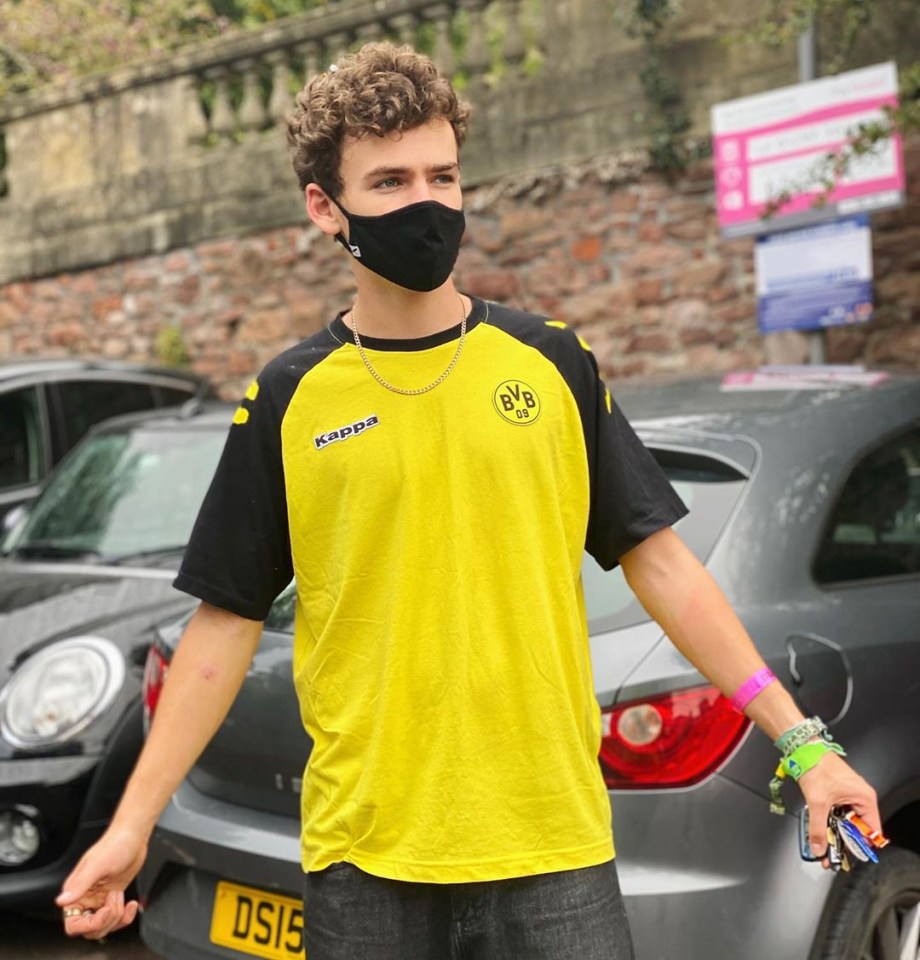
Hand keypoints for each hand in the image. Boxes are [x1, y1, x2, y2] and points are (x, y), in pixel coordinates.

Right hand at [56, 827, 147, 939]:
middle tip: (115, 902)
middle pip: (90, 929)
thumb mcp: (98, 864)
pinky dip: (125, 917)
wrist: (133, 836)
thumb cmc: (115, 843)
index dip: (89, 924)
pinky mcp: (112, 897)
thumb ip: (80, 884)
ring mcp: (100, 898)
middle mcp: (85, 897)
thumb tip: (61, 900)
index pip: (73, 924)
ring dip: (117, 917)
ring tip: (120, 896)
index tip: (105, 911)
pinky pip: (115, 918)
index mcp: (76, 891)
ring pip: (103, 926)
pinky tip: (131, 904)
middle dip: (106, 921)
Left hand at [798, 751, 880, 867]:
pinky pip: (837, 813)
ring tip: (823, 841)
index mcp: (864, 798)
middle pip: (857, 828)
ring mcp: (849, 795)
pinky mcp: (838, 793)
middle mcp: (860, 797)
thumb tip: (819, 847)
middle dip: (843, 841)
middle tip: (830, 851)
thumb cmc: (816, 766)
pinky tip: (820, 827)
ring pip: (845, 821)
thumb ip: (817, 828)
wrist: (803, 749)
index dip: (859, 846)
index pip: (871, 832)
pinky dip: (829, 821)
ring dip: (834, 831)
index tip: (846, 855)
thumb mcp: (817, 802)